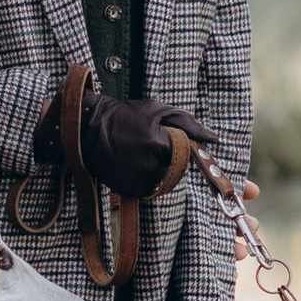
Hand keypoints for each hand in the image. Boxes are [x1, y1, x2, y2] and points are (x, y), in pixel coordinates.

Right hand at [34, 87, 184, 199]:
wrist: (87, 128)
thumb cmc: (124, 115)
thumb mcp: (156, 111)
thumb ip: (188, 124)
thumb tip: (213, 139)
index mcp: (159, 144)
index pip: (186, 154)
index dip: (181, 147)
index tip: (173, 142)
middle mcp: (150, 165)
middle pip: (175, 168)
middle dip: (168, 156)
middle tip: (148, 141)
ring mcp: (138, 179)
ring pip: (161, 178)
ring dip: (155, 167)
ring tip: (136, 149)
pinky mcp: (128, 189)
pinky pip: (146, 186)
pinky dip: (142, 176)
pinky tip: (128, 160)